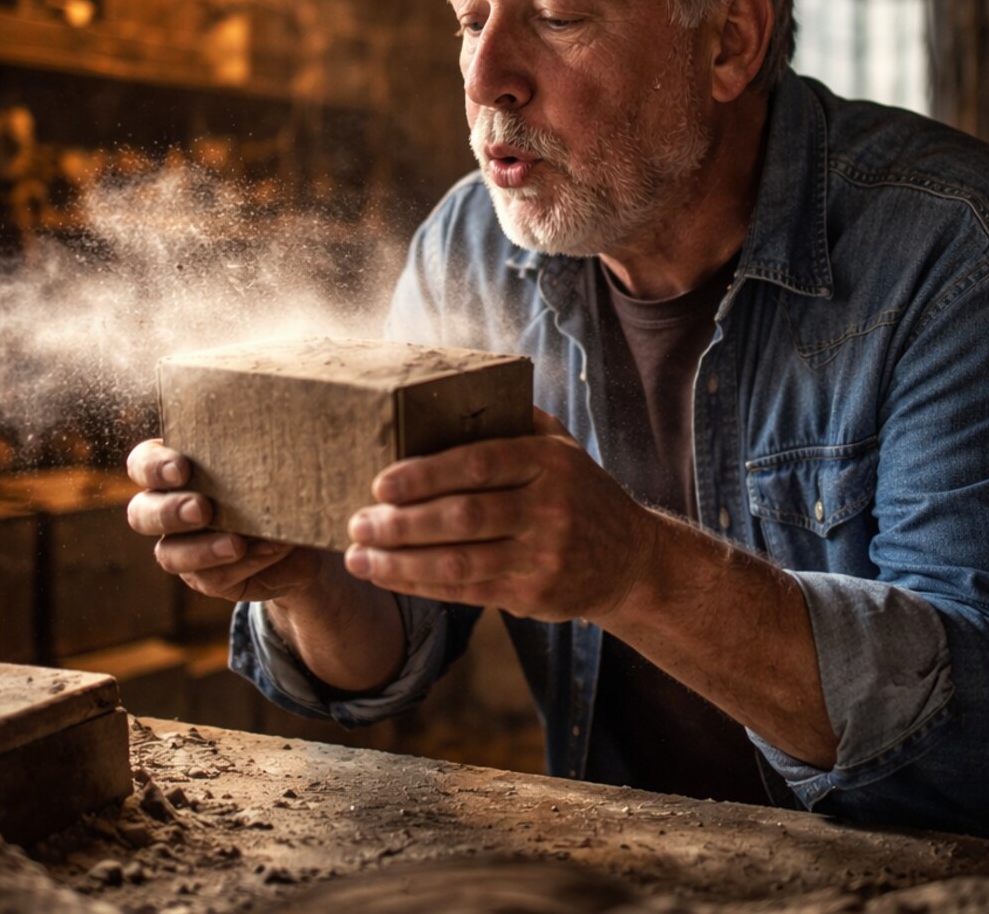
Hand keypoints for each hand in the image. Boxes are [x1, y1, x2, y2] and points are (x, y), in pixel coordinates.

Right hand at [125, 438, 325, 603]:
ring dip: (202, 550)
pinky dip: (243, 565)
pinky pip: (212, 578)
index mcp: (176, 470)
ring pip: (169, 555)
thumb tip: (270, 454)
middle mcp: (169, 509)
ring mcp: (184, 548)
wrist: (306, 535)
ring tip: (237, 544)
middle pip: (141, 514)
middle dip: (169, 512)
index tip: (182, 468)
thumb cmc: (281, 483)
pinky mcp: (208, 578)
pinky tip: (269, 550)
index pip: (143, 464)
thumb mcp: (274, 463)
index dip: (153, 467)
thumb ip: (258, 456)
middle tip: (202, 509)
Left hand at [342, 409, 658, 620]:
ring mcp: (544, 556)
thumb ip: (513, 421)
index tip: (380, 483)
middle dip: (400, 523)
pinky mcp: (535, 596)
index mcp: (549, 462)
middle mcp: (549, 508)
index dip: (425, 474)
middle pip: (462, 517)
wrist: (632, 560)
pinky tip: (389, 577)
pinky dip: (421, 586)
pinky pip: (467, 593)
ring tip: (358, 556)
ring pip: (459, 562)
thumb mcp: (560, 446)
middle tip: (356, 522)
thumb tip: (446, 392)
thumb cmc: (579, 492)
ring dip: (400, 562)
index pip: (479, 464)